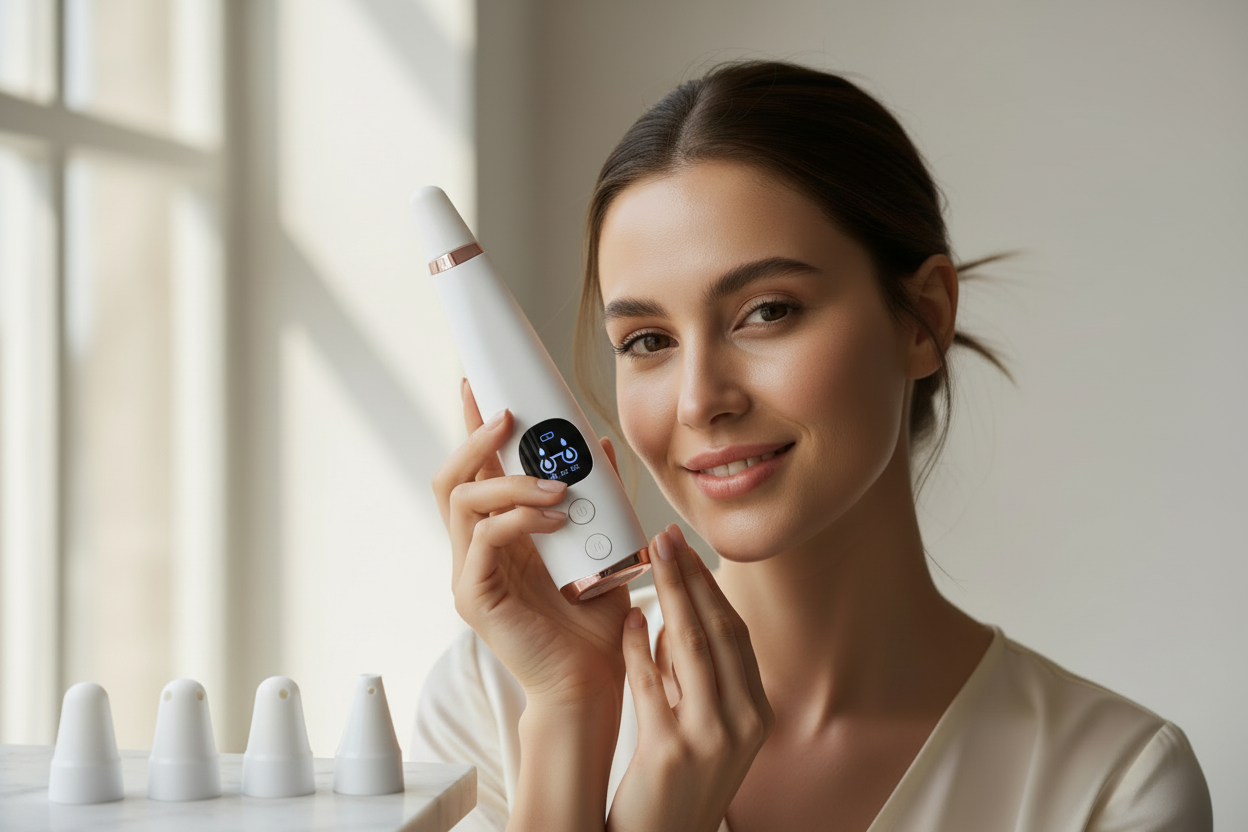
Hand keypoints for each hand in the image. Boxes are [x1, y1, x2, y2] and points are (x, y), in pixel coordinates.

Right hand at [431, 380, 631, 707]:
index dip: (471, 426)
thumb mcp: (603, 542)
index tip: (476, 384)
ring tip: (557, 486)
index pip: (475, 469)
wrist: (593, 677)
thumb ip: (598, 496)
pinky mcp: (474, 595)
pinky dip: (519, 519)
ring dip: (510, 482)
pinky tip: (555, 519)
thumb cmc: (595, 617)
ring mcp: (470, 571)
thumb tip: (600, 444)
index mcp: (500, 533)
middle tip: (509, 417)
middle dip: (475, 438)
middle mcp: (476, 548)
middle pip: (451, 477)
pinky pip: (484, 540)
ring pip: (462, 501)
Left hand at [608, 525, 774, 831]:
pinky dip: (638, 645)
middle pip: (721, 630)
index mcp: (756, 713)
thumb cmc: (674, 783)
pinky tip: (627, 619)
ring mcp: (711, 738)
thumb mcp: (702, 726)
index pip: (737, 634)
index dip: (712, 588)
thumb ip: (693, 677)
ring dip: (670, 595)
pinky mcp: (670, 751)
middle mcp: (743, 723)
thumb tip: (675, 617)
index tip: (688, 552)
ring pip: (692, 648)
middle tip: (668, 538)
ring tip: (650, 558)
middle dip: (693, 578)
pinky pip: (651, 683)